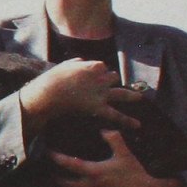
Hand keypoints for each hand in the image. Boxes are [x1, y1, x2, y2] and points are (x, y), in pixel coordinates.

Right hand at [19, 60, 142, 130]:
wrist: (48, 94)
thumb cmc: (53, 79)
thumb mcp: (64, 65)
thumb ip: (76, 62)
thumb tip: (83, 61)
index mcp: (92, 66)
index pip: (102, 66)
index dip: (97, 71)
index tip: (92, 75)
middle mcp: (100, 79)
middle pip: (112, 77)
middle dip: (110, 81)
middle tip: (104, 87)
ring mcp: (101, 94)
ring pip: (121, 93)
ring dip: (130, 95)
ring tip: (139, 98)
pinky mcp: (98, 108)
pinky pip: (116, 115)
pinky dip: (127, 121)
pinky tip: (137, 125)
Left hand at [51, 130, 184, 186]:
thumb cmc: (135, 175)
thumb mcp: (125, 154)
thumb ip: (114, 139)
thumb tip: (104, 130)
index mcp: (94, 172)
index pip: (70, 165)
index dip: (58, 158)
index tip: (50, 153)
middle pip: (67, 184)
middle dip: (59, 179)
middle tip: (52, 173)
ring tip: (63, 183)